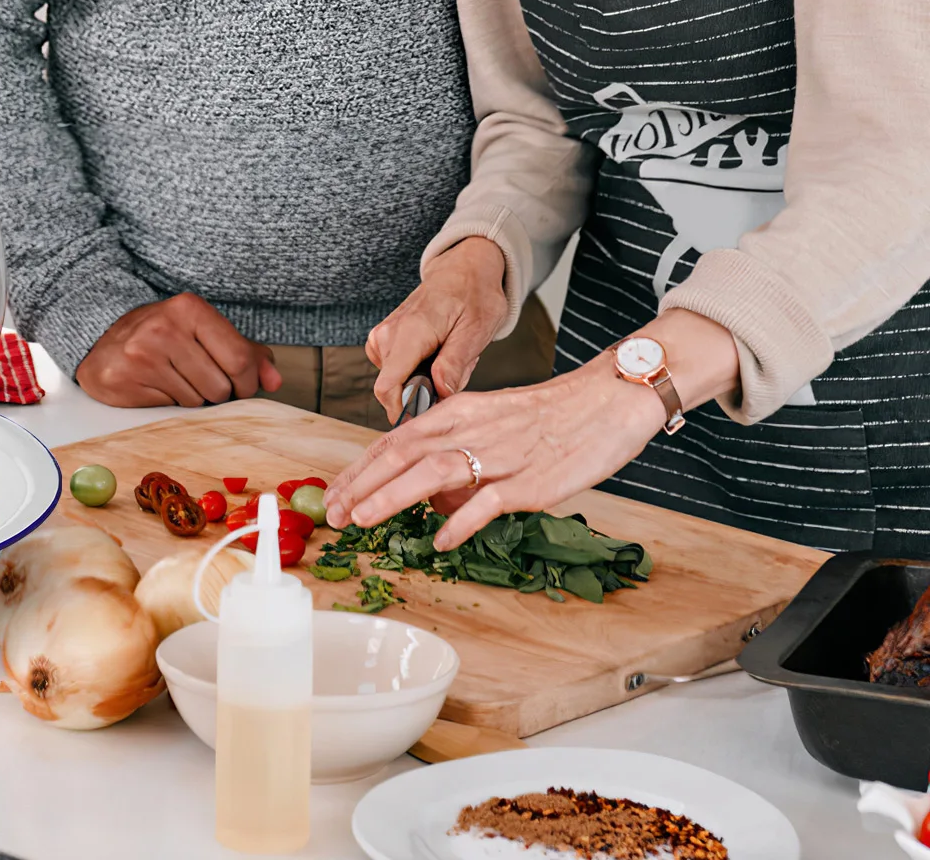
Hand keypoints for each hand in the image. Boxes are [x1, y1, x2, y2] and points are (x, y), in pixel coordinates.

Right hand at [76, 292, 283, 407]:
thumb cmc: (162, 336)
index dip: (247, 382)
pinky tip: (155, 384)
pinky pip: (170, 408)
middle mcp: (165, 327)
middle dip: (217, 391)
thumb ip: (244, 353)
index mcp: (190, 308)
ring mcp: (142, 354)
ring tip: (174, 377)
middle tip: (198, 377)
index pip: (239, 359)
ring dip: (193, 397)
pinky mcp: (125, 379)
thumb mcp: (203, 332)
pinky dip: (169, 402)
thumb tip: (274, 381)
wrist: (101, 339)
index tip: (240, 386)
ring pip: (196, 401)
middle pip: (220, 387)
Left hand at [327, 308, 741, 549]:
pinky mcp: (532, 480)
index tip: (334, 492)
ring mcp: (500, 454)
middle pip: (402, 453)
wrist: (607, 400)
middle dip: (361, 483)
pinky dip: (462, 521)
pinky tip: (441, 541)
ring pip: (433, 472)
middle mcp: (471, 429)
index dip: (360, 467)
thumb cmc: (550, 415)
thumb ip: (458, 453)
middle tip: (333, 512)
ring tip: (362, 519)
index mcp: (459, 413)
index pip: (396, 439)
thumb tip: (429, 497)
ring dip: (392, 497)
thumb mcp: (492, 423)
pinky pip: (490, 501)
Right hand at [365, 237, 508, 417]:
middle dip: (424, 393)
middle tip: (456, 373)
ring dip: (423, 381)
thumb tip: (439, 394)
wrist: (464, 269)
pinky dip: (418, 371)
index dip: (404, 412)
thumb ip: (454, 364)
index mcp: (410, 332)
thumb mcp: (476, 330)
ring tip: (451, 358)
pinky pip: (396, 370)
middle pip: (393, 388)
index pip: (387, 386)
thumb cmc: (474, 295)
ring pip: (396, 381)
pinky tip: (437, 355)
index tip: (428, 419)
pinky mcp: (384, 338)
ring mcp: (383, 335)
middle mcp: (388, 334)